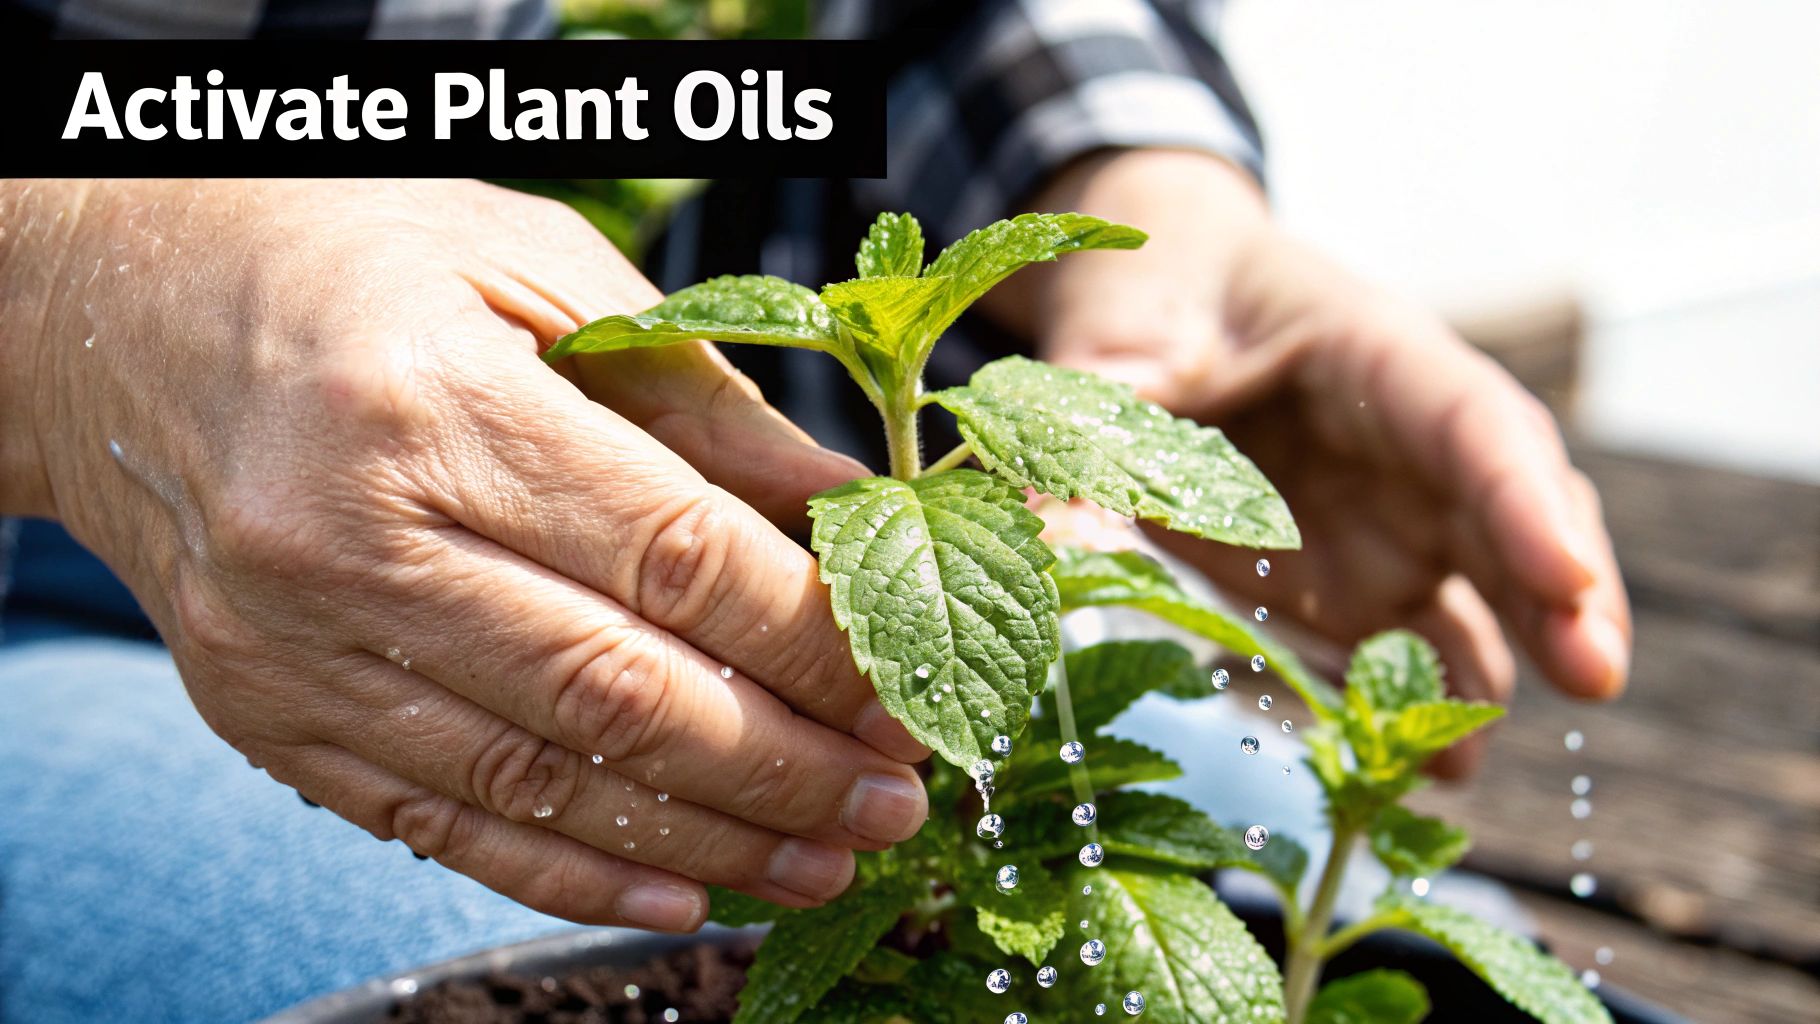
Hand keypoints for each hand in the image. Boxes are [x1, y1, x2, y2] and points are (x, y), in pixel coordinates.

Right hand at [0, 179, 927, 927]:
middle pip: (615, 691)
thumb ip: (699, 396)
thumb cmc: (353, 260)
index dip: (812, 638)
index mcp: (432, 399)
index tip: (908, 685)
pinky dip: (570, 875)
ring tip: (825, 863)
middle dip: (783, 765)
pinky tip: (681, 895)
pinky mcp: (265, 714)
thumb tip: (848, 510)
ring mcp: (293, 644)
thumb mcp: (534, 265)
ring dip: (703, 842)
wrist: (120, 313)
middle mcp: (350, 537)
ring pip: (536, 781)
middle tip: (897, 803)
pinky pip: (437, 824)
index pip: (671, 553)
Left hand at [991, 152, 1629, 775]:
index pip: (1472, 419)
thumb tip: (1035, 541)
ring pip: (1484, 592)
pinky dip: (1424, 701)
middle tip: (1594, 677)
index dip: (1524, 496)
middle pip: (1513, 512)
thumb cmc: (1153, 297)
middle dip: (1562, 593)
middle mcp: (1408, 442)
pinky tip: (1427, 772)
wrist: (1159, 296)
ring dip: (1497, 669)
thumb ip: (1081, 437)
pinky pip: (1416, 641)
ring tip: (1465, 763)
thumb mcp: (1104, 353)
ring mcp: (1395, 516)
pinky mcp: (1360, 578)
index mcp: (1369, 352)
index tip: (1563, 574)